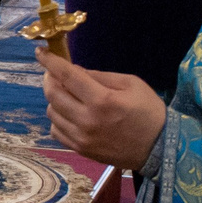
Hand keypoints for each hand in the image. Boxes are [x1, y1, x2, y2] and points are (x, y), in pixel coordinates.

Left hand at [40, 51, 166, 172]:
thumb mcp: (131, 83)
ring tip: (68, 94)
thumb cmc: (148, 111)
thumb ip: (99, 76)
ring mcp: (82, 137)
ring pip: (52, 112)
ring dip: (55, 99)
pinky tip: (71, 113)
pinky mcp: (81, 149)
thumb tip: (74, 70)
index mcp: (102, 100)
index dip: (50, 62)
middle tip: (55, 73)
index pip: (67, 76)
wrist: (159, 147)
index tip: (41, 53)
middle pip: (53, 94)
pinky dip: (58, 118)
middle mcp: (87, 120)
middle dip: (50, 78)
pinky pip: (56, 131)